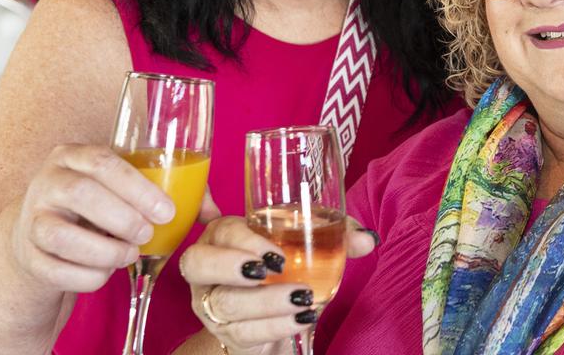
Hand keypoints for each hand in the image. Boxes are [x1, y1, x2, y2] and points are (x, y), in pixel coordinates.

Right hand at [9, 144, 173, 293]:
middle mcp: (46, 182)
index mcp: (72, 156)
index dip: (137, 187)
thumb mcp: (122, 189)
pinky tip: (106, 272)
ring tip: (129, 255)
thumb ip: (169, 192)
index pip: (102, 161)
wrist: (43, 236)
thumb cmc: (97, 207)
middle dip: (122, 218)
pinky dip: (88, 277)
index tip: (166, 211)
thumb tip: (212, 212)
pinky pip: (55, 271)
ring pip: (61, 236)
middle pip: (80, 194)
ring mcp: (30, 221)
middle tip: (147, 235)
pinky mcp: (28, 258)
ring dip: (104, 250)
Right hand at [181, 214, 376, 353]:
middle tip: (269, 271)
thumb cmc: (287, 270)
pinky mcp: (226, 333)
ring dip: (265, 301)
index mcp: (224, 236)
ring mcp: (212, 304)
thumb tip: (367, 239)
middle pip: (196, 264)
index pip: (221, 230)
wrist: (276, 315)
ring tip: (302, 298)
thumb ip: (337, 238)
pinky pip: (242, 332)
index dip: (244, 240)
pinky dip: (274, 326)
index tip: (276, 253)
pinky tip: (300, 319)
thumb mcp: (308, 248)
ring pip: (224, 303)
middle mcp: (208, 270)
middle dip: (229, 266)